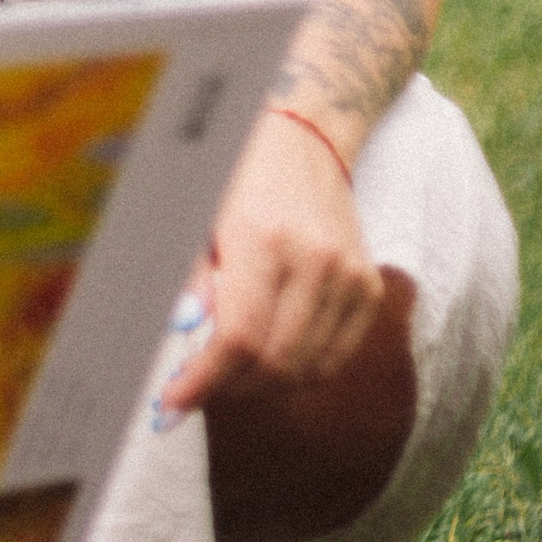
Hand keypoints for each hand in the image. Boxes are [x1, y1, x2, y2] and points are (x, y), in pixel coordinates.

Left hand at [160, 110, 381, 415]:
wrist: (303, 137)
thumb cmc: (235, 175)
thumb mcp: (196, 218)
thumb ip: (189, 283)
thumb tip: (179, 341)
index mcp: (264, 238)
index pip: (240, 338)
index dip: (204, 382)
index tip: (172, 404)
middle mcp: (316, 260)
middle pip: (276, 363)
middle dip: (228, 390)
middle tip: (195, 390)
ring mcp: (350, 276)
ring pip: (309, 369)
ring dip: (263, 387)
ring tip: (228, 375)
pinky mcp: (369, 287)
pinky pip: (337, 357)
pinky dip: (301, 373)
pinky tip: (269, 362)